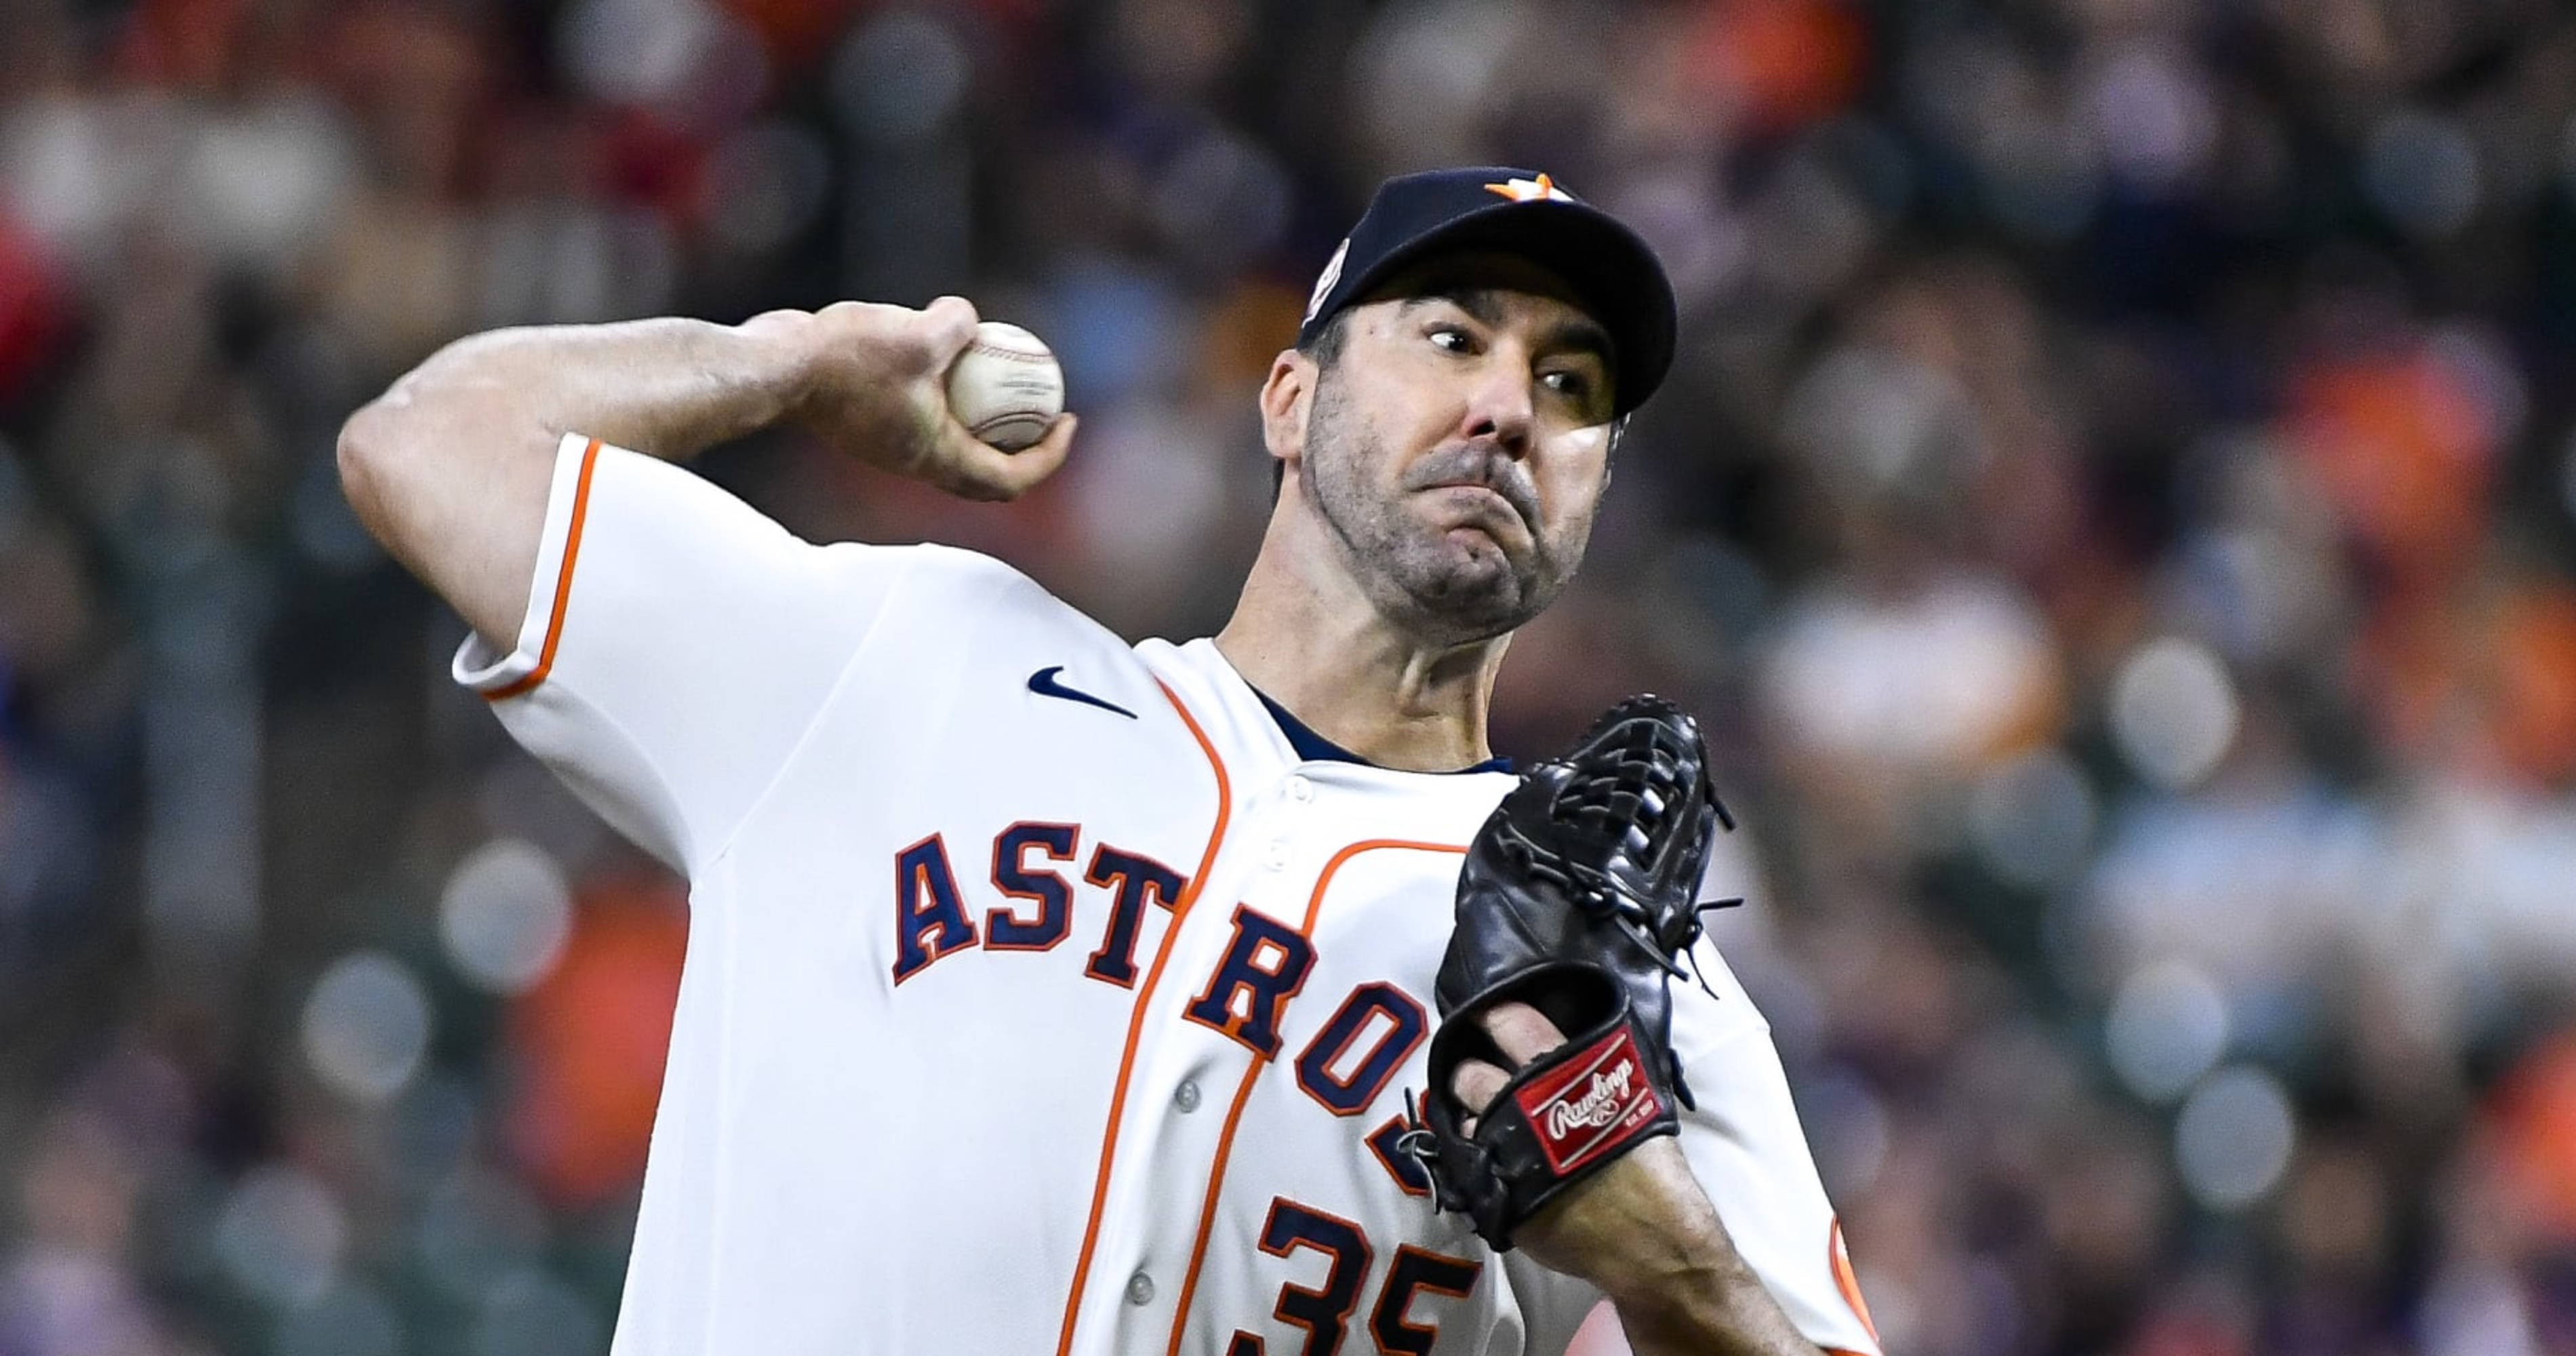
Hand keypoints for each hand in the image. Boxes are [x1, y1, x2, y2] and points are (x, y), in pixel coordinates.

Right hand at [744, 296, 1074, 500]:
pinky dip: (944, 389)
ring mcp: (890, 441)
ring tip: (1000, 367)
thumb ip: (957, 325)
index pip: (1010, 479)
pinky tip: (944, 344)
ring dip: (980, 413)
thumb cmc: (846, 361)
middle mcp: (915, 458)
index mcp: (937, 457)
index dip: (1049, 457)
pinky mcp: (869, 418)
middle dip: (1022, 443)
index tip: (1068, 421)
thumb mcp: (918, 335)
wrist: (776, 368)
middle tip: (1046, 405)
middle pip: (985, 469)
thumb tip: (969, 319)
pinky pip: (921, 409)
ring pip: (951, 438)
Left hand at [1450, 1002, 1724, 1290]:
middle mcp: (1520, 1104)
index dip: (1493, 1014)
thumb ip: (1591, 1072)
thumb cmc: (1651, 1165)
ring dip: (1469, 1122)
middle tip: (1475, 1079)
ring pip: (1463, 1123)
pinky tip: (1494, 1166)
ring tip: (1484, 1128)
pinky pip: (1469, 1169)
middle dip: (1466, 1075)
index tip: (1484, 1014)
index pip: (1512, 1022)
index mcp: (1560, 1072)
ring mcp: (1502, 1151)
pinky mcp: (1495, 1195)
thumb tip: (1568, 1055)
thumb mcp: (1630, 1098)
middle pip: (1470, 1075)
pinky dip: (1477, 1163)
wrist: (1651, 1236)